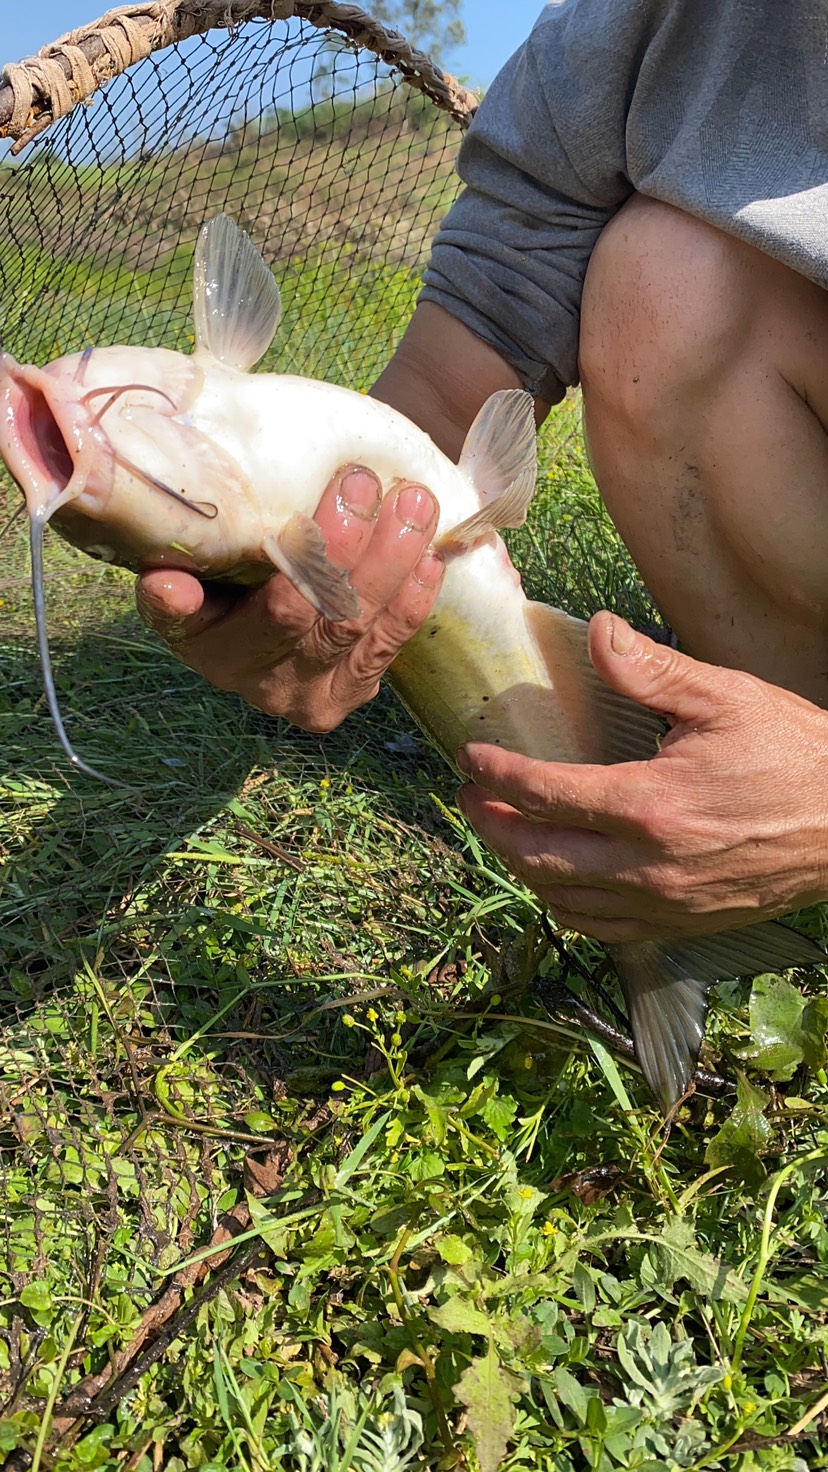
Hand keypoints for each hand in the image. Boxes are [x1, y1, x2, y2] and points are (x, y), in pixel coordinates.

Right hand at [136, 465, 442, 729]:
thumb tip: (167, 585)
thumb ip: (171, 585)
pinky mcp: (355, 691)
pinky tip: (428, 556)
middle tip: (367, 483)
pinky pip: (390, 645)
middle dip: (356, 545)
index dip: (308, 561)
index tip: (322, 501)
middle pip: (330, 616)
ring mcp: (319, 696)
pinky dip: (413, 598)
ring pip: (365, 626)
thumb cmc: (205, 585)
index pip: (277, 611)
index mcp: (219, 654)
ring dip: (395, 560)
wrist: (233, 632)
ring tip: (413, 502)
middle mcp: (271, 687)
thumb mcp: (178, 581)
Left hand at [457, 612, 827, 942]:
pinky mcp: (683, 924)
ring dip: (520, 866)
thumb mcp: (725, 697)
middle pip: (537, 853)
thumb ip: (651, 671)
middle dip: (490, 823)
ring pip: (562, 897)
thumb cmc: (794, 753)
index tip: (471, 755)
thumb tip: (599, 631)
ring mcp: (664, 902)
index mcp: (650, 802)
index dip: (496, 772)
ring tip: (503, 831)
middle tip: (470, 795)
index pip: (543, 792)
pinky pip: (603, 929)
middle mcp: (648, 863)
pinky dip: (564, 908)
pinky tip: (554, 883)